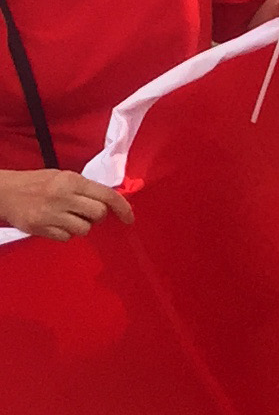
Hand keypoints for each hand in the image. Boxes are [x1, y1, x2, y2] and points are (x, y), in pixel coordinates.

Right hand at [0, 169, 130, 241]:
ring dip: (81, 226)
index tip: (129, 218)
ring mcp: (51, 213)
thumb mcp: (63, 177)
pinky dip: (65, 234)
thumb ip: (85, 188)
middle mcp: (63, 196)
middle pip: (98, 214)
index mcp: (72, 181)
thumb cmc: (37, 183)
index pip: (107, 195)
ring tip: (67, 218)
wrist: (5, 192)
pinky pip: (67, 238)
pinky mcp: (40, 228)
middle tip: (85, 212)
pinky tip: (55, 224)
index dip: (123, 208)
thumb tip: (111, 201)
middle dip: (97, 216)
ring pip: (84, 229)